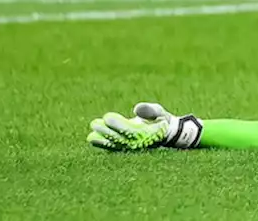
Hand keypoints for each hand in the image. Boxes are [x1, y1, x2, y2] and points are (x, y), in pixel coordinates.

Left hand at [87, 103, 202, 151]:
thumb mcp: (160, 112)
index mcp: (148, 134)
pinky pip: (114, 147)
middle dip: (106, 132)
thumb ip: (150, 110)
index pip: (130, 130)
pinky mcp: (127, 147)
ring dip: (102, 141)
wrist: (167, 135)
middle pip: (120, 139)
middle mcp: (139, 144)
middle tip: (94, 123)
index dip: (118, 124)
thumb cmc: (163, 120)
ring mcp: (133, 147)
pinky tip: (93, 140)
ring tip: (90, 136)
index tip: (107, 117)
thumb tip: (136, 109)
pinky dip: (104, 145)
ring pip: (115, 145)